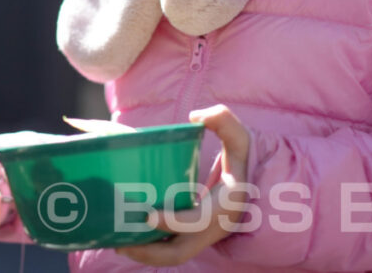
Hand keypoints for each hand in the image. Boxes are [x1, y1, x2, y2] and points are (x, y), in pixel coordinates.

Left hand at [116, 105, 251, 266]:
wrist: (256, 187)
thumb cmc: (243, 161)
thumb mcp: (241, 139)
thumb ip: (225, 120)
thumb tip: (195, 116)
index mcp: (222, 207)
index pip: (195, 222)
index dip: (171, 222)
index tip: (147, 215)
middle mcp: (211, 229)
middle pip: (178, 253)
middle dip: (148, 251)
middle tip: (119, 242)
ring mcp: (203, 237)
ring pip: (172, 256)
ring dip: (144, 253)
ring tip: (116, 242)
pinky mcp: (195, 237)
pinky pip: (171, 250)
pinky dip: (150, 248)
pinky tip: (127, 238)